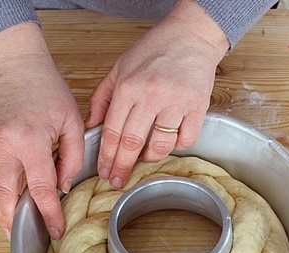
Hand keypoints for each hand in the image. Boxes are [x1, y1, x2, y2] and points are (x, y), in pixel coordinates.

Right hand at [0, 23, 84, 239]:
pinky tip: (1, 205)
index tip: (55, 231)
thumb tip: (61, 187)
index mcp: (30, 140)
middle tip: (26, 238)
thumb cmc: (48, 89)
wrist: (17, 65)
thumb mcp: (72, 121)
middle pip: (5, 196)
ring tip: (11, 228)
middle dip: (14, 221)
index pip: (39, 188)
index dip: (49, 214)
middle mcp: (4, 145)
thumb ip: (71, 157)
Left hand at [87, 0, 227, 187]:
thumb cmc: (153, 50)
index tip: (104, 171)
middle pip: (132, 143)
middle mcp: (151, 96)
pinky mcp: (198, 106)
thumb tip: (90, 125)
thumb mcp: (119, 68)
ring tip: (144, 159)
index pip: (112, 131)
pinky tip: (169, 142)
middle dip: (122, 166)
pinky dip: (177, 146)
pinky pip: (186, 139)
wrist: (190, 36)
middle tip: (118, 180)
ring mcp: (176, 102)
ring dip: (150, 158)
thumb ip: (102, 97)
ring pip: (160, 145)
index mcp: (128, 87)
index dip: (106, 156)